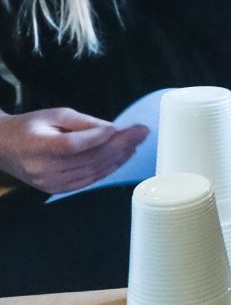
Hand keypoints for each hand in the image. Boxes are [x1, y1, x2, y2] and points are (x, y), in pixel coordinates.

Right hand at [0, 108, 146, 193]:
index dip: (98, 137)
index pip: (72, 145)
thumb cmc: (31, 127)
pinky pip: (89, 180)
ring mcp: (51, 182)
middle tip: (142, 132)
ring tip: (137, 143)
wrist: (5, 148)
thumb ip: (84, 123)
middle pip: (88, 159)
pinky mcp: (58, 189)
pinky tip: (122, 157)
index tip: (121, 128)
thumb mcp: (54, 115)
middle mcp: (43, 169)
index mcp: (37, 147)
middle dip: (120, 145)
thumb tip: (113, 130)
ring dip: (119, 157)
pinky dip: (108, 168)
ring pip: (93, 171)